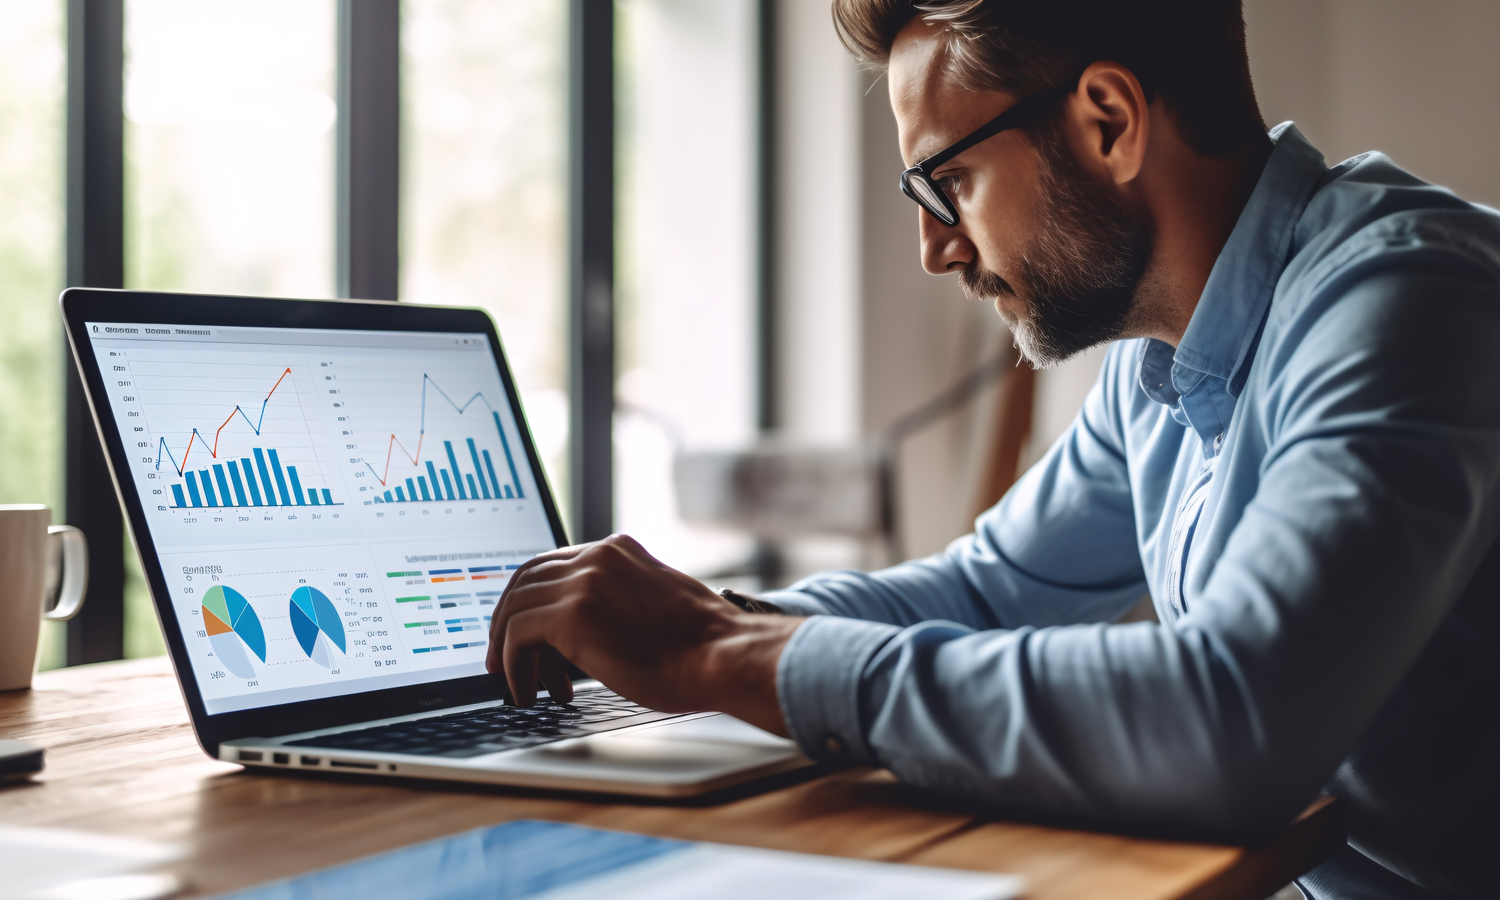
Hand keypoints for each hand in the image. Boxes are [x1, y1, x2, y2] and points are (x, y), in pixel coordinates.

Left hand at [485, 534, 803, 734]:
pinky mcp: (573, 614)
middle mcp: (597, 556)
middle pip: (524, 579)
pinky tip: (527, 690)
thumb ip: (618, 604)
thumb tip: (584, 635)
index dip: (530, 600)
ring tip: (517, 684)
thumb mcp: (654, 607)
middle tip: (503, 659)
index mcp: (618, 550)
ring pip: (515, 607)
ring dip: (508, 650)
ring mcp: (584, 580)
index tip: (523, 632)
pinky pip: (517, 635)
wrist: (723, 657)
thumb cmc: (703, 648)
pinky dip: (513, 665)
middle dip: (507, 622)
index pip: (552, 564)